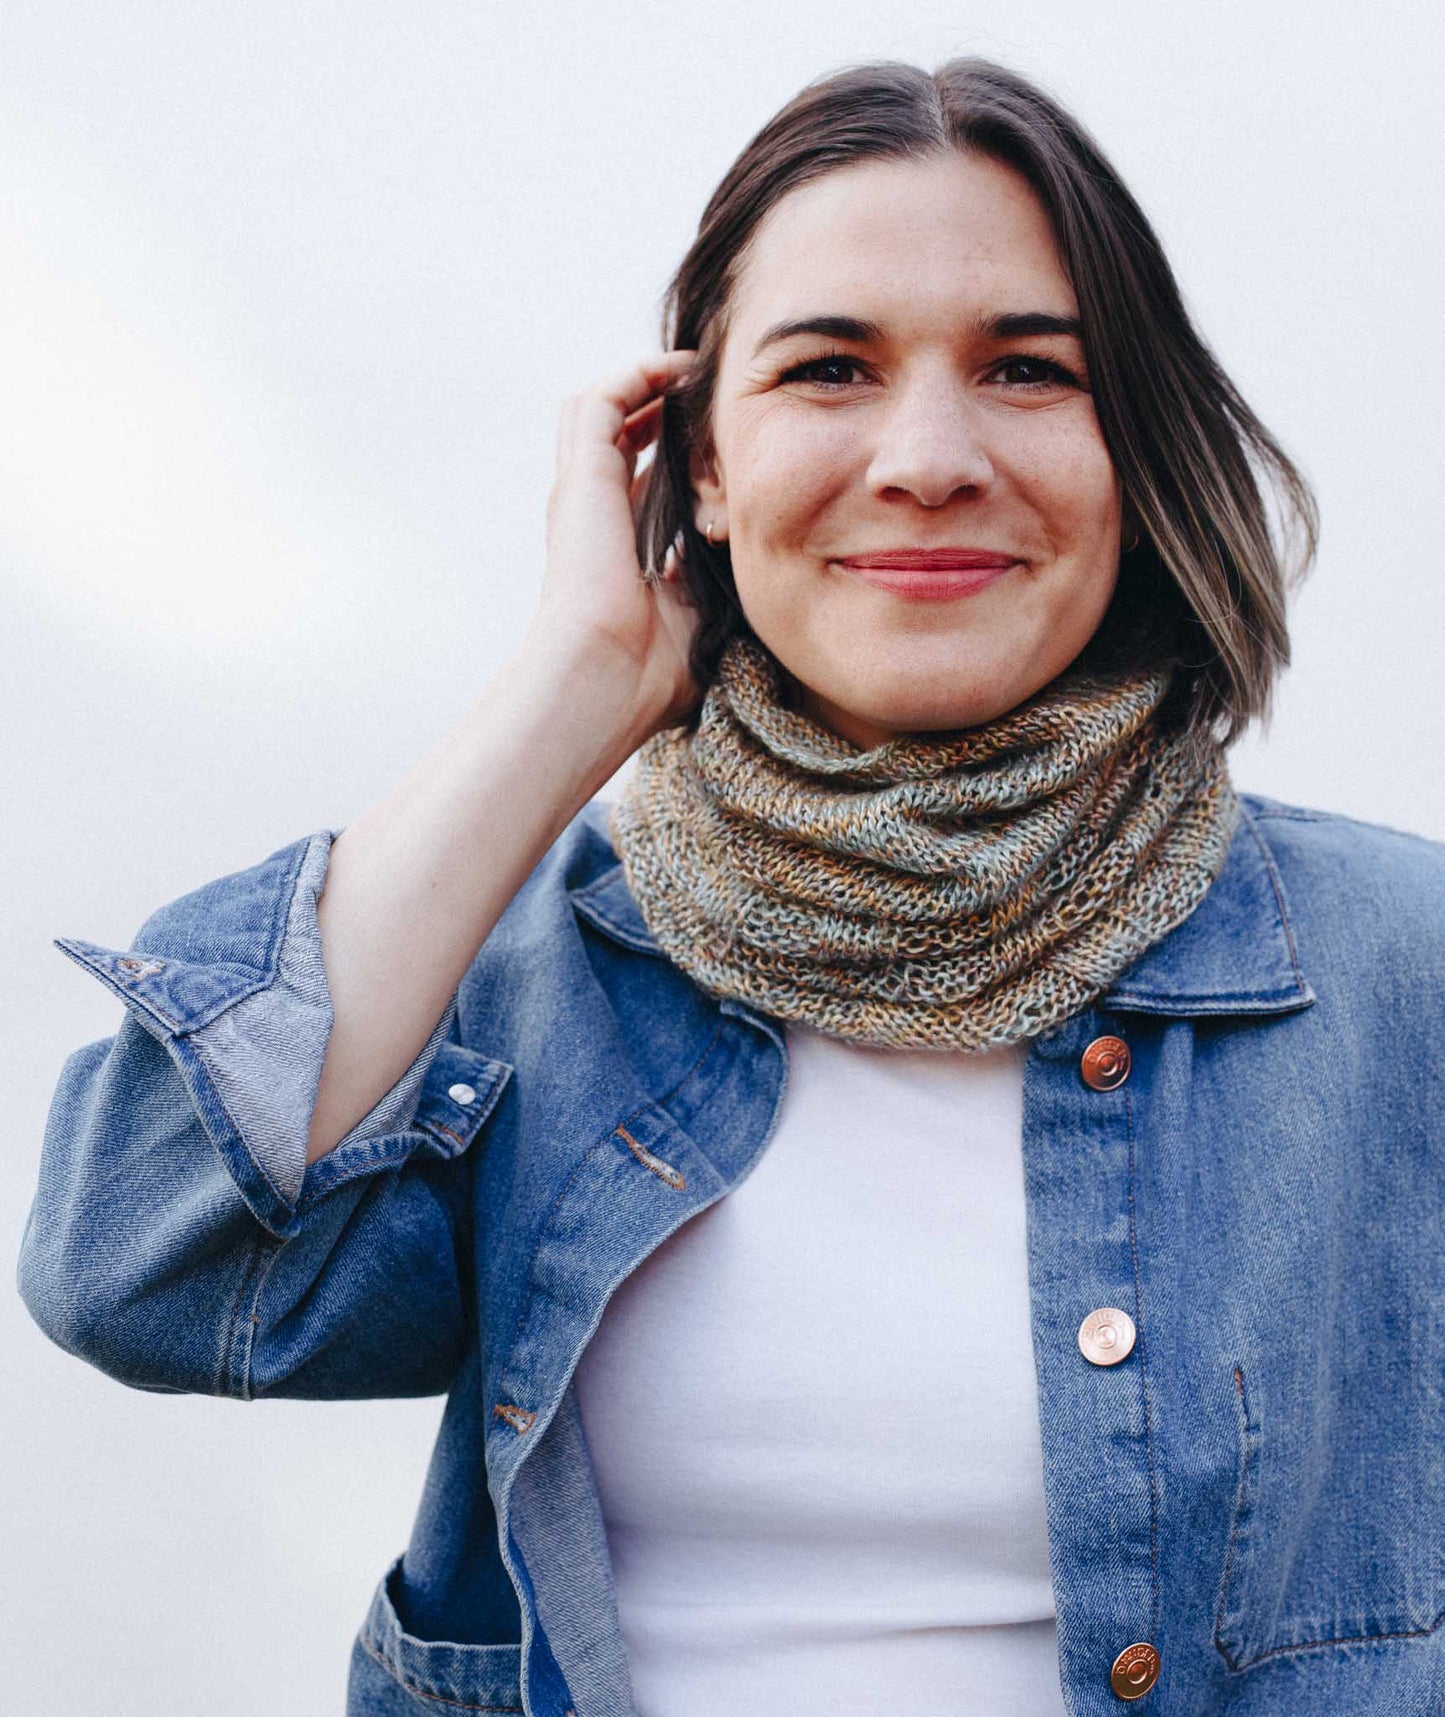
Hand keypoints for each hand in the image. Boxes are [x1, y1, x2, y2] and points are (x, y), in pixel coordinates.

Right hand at [529, 348, 703, 737]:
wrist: (605, 678)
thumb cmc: (650, 673)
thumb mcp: (699, 619)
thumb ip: (718, 588)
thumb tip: (763, 573)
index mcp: (617, 550)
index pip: (641, 484)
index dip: (677, 457)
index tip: (724, 446)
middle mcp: (592, 516)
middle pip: (616, 438)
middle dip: (657, 408)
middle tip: (706, 395)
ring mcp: (581, 494)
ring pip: (598, 411)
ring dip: (642, 384)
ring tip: (691, 372)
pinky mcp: (580, 478)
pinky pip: (599, 402)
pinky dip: (635, 377)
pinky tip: (678, 372)